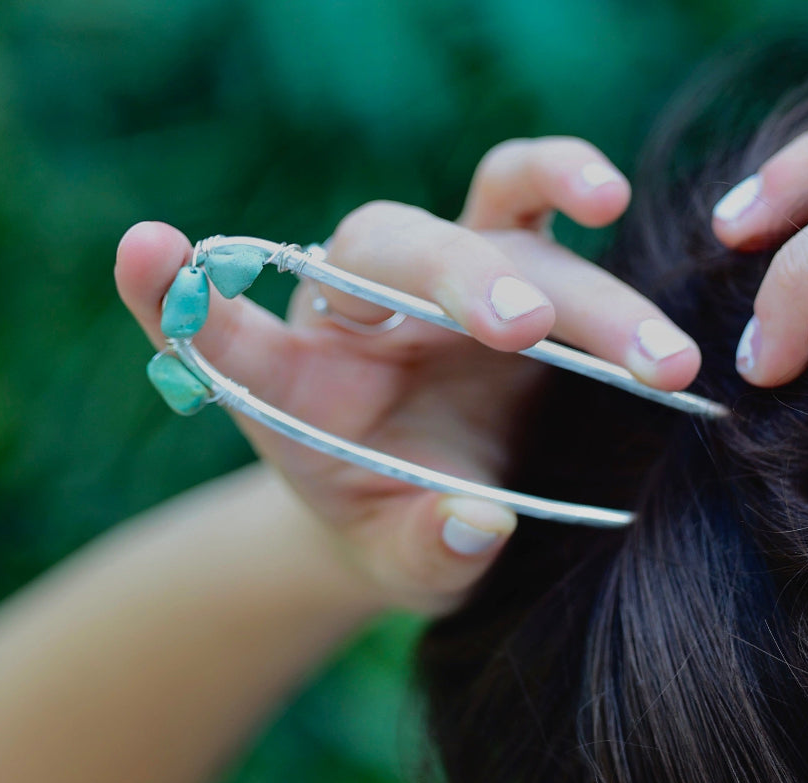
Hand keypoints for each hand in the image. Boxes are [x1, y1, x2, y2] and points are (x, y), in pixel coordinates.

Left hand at [117, 138, 700, 613]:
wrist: (440, 507)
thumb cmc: (396, 533)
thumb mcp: (399, 563)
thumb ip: (424, 549)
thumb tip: (479, 522)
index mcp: (298, 382)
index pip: (228, 338)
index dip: (186, 302)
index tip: (147, 252)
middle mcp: (361, 312)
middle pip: (390, 252)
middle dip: (459, 278)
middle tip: (523, 329)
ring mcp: (441, 286)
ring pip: (492, 235)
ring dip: (579, 289)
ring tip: (660, 364)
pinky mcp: (513, 273)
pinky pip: (538, 211)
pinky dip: (576, 194)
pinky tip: (619, 212)